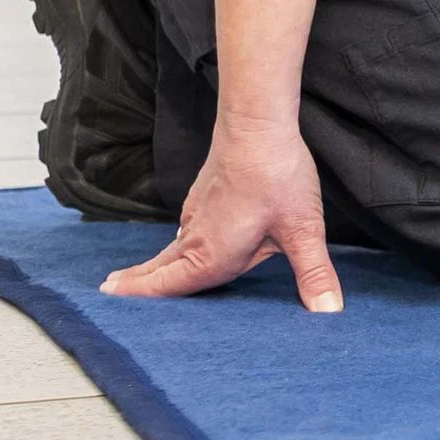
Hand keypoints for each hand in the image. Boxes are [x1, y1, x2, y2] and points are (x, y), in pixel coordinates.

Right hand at [102, 122, 342, 311]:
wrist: (257, 126)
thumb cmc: (278, 178)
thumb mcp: (303, 230)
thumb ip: (314, 274)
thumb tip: (330, 313)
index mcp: (211, 256)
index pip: (169, 287)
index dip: (141, 297)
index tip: (110, 302)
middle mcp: (195, 238)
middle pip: (161, 269)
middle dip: (138, 285)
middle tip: (109, 293)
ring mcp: (196, 214)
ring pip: (170, 249)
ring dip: (154, 265)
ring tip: (136, 278)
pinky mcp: (203, 196)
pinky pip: (182, 230)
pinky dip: (173, 244)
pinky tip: (181, 241)